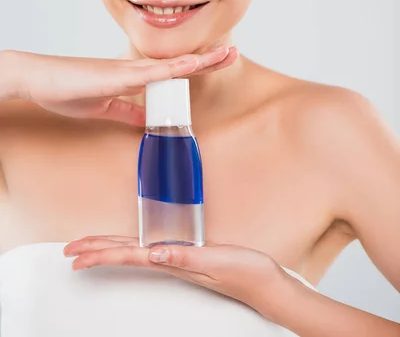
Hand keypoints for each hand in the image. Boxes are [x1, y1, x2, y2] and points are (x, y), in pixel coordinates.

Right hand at [2, 45, 236, 124]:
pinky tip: (188, 65)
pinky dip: (170, 69)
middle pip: (180, 64)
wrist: (40, 80)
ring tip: (223, 54)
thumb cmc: (68, 89)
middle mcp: (137, 70)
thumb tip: (147, 120)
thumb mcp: (106, 108)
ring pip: (171, 64)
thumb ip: (127, 111)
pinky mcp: (117, 75)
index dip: (197, 66)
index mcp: (135, 78)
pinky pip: (149, 72)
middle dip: (208, 59)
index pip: (174, 72)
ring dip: (198, 60)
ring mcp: (128, 70)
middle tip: (232, 52)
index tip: (218, 60)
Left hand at [63, 234, 285, 321]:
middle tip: (69, 250)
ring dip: (110, 249)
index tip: (75, 254)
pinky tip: (130, 249)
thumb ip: (185, 257)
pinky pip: (152, 251)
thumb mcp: (216, 262)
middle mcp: (171, 262)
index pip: (128, 255)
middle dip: (96, 250)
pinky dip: (134, 248)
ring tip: (90, 248)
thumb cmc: (246, 272)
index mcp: (173, 261)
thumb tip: (153, 254)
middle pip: (125, 254)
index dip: (100, 252)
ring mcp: (178, 260)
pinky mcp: (189, 257)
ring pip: (135, 253)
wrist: (266, 285)